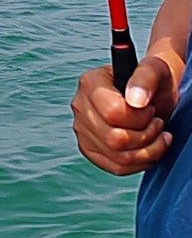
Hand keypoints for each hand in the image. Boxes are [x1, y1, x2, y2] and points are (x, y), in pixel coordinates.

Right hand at [72, 50, 182, 174]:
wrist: (151, 94)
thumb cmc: (153, 80)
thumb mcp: (155, 70)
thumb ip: (146, 77)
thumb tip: (135, 101)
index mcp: (90, 82)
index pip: (113, 113)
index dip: (140, 118)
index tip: (151, 109)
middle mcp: (80, 106)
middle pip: (115, 139)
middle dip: (146, 135)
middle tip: (157, 123)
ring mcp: (82, 130)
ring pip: (117, 157)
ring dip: (148, 151)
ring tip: (158, 136)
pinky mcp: (89, 149)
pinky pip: (116, 167)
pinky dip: (140, 163)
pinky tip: (151, 149)